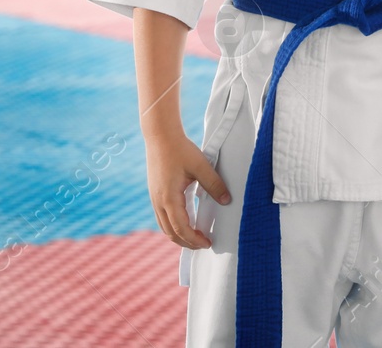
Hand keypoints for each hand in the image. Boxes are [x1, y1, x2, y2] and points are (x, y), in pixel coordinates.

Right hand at [144, 131, 230, 249]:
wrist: (160, 136)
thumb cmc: (180, 149)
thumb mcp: (200, 166)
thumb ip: (214, 184)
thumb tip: (227, 201)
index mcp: (169, 198)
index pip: (181, 228)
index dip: (194, 239)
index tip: (208, 243)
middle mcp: (158, 202)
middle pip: (170, 233)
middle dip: (187, 243)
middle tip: (204, 244)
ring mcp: (154, 199)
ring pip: (164, 227)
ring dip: (179, 236)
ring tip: (196, 237)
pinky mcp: (155, 194)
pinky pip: (162, 218)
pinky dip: (173, 226)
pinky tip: (186, 222)